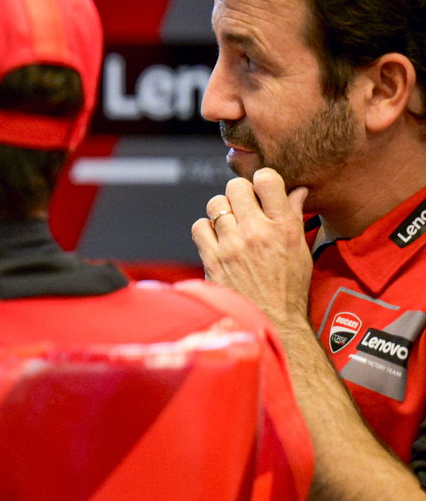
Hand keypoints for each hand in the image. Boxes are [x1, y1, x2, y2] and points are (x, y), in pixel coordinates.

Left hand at [190, 167, 312, 333]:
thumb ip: (294, 216)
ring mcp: (232, 245)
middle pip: (236, 186)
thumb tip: (295, 190)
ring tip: (230, 225)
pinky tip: (216, 239)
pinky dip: (206, 229)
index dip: (262, 180)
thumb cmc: (289, 288)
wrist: (272, 321)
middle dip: (240, 193)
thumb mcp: (301, 250)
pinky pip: (199, 226)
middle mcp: (257, 232)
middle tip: (244, 208)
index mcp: (284, 227)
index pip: (267, 179)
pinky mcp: (212, 258)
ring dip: (221, 211)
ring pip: (215, 204)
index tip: (261, 189)